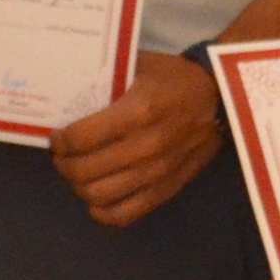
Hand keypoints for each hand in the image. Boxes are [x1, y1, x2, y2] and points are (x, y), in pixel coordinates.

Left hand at [48, 51, 223, 228]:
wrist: (221, 98)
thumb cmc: (173, 78)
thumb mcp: (138, 65)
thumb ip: (104, 81)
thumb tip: (64, 93)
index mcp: (138, 112)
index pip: (82, 138)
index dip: (61, 141)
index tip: (58, 137)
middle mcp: (147, 146)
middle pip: (85, 170)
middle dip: (64, 164)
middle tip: (62, 156)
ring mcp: (158, 172)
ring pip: (100, 195)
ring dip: (78, 186)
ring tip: (76, 173)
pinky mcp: (168, 189)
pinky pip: (126, 214)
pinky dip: (102, 212)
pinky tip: (95, 198)